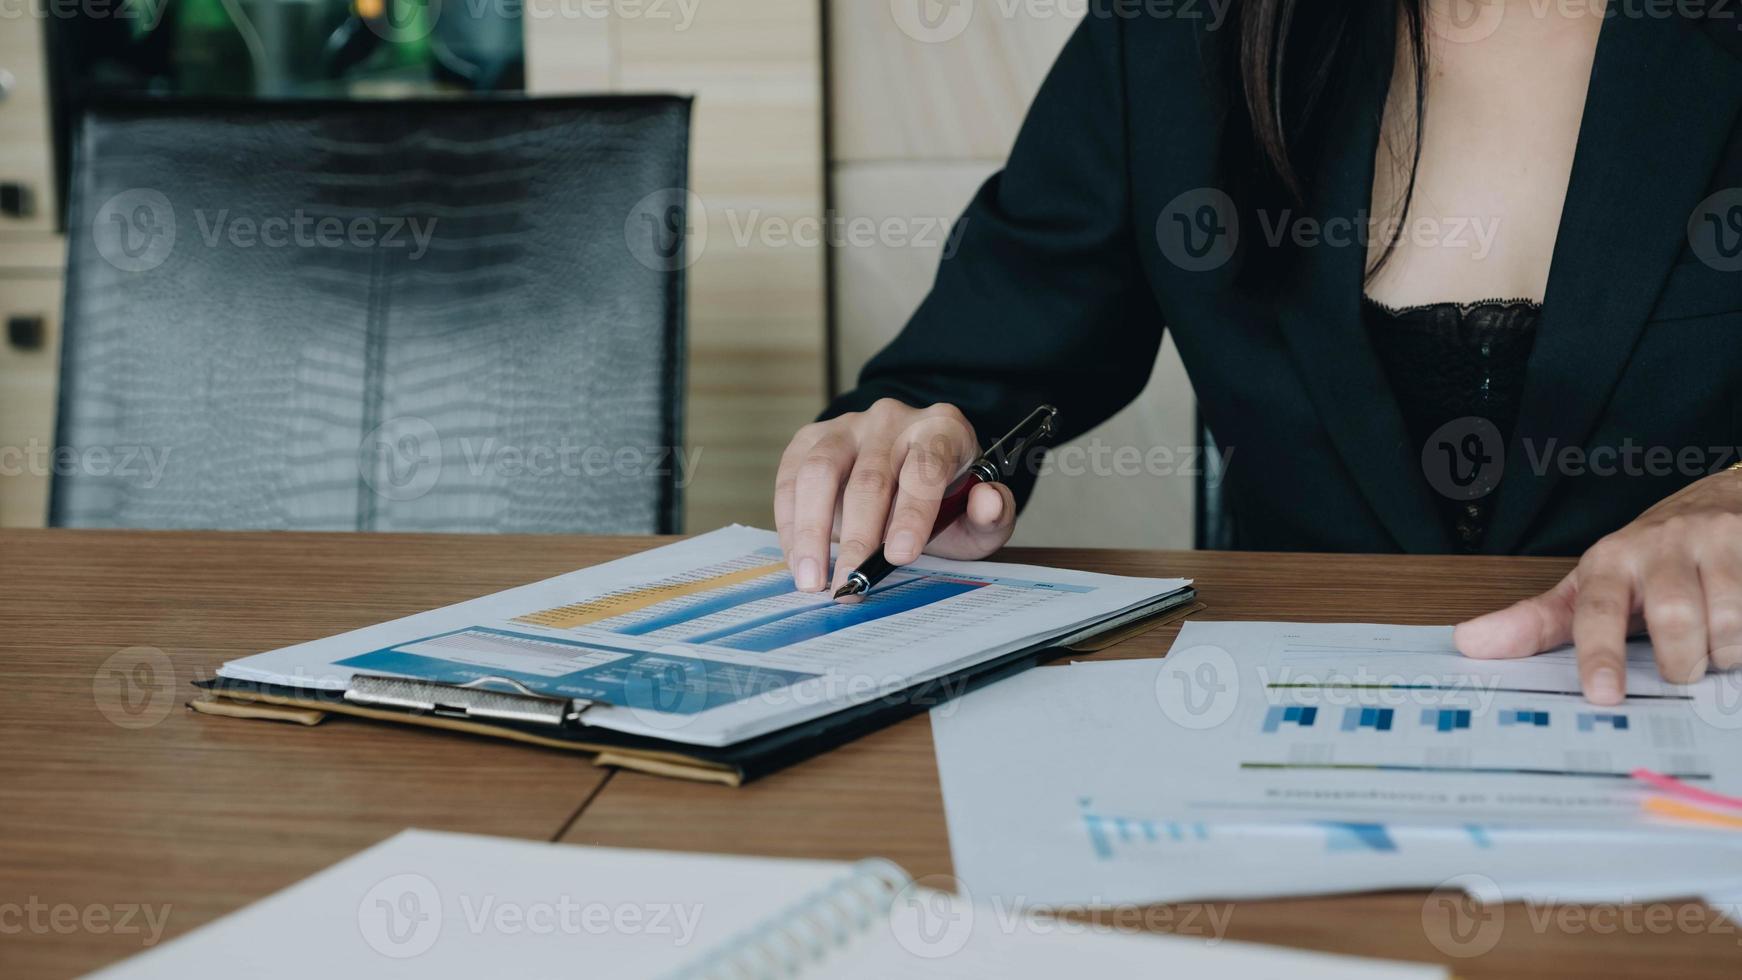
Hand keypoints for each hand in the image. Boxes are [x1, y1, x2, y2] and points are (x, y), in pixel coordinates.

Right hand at [773, 399, 1016, 592]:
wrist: (907, 478)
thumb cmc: (945, 503)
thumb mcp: (977, 518)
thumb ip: (992, 515)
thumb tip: (989, 502)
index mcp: (943, 430)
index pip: (926, 467)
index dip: (913, 513)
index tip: (900, 557)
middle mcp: (893, 419)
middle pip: (870, 476)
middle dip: (859, 537)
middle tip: (851, 584)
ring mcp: (848, 425)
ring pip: (820, 471)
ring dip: (811, 530)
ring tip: (812, 580)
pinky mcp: (811, 438)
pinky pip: (791, 476)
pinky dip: (790, 522)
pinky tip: (798, 559)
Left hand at [1455, 469, 1741, 703]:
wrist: (1721, 499)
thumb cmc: (1648, 557)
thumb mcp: (1590, 584)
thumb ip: (1536, 621)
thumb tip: (1468, 643)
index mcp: (1609, 561)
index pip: (1597, 610)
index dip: (1599, 654)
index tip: (1602, 695)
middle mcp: (1661, 546)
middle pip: (1676, 621)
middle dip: (1683, 661)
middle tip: (1684, 670)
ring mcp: (1718, 543)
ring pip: (1730, 621)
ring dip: (1727, 651)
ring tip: (1717, 648)